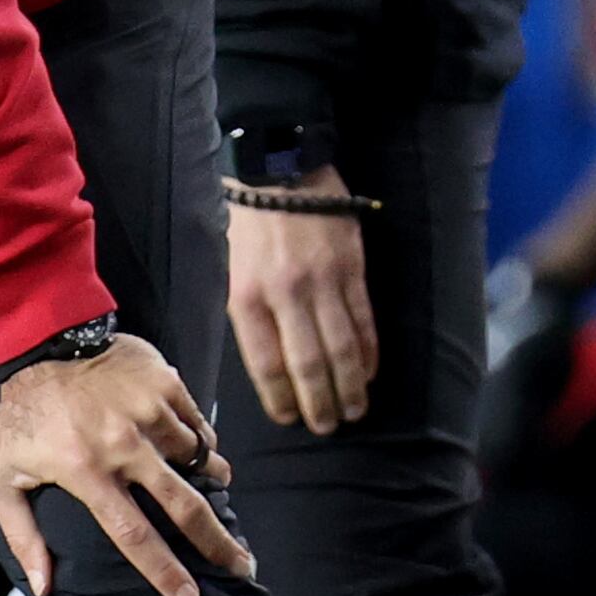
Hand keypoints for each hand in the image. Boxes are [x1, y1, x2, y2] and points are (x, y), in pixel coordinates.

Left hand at [0, 333, 247, 595]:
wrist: (39, 339)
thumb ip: (21, 535)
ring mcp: (147, 411)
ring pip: (196, 460)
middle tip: (242, 566)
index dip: (164, 571)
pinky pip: (197, 425)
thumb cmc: (19, 415)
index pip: (133, 534)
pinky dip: (201, 443)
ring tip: (215, 490)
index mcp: (84, 471)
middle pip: (184, 505)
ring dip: (209, 480)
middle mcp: (121, 444)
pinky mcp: (164, 384)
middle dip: (218, 543)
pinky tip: (197, 451)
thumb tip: (44, 586)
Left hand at [229, 166, 378, 434]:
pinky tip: (367, 373)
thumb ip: (244, 310)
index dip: (281, 398)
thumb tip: (263, 358)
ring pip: (342, 350)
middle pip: (308, 365)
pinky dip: (368, 353)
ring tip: (354, 411)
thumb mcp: (227, 265)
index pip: (267, 364)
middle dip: (319, 404)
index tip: (288, 419)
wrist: (279, 168)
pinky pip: (363, 322)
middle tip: (327, 426)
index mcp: (248, 296)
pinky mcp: (352, 270)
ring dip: (350, 388)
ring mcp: (323, 283)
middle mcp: (286, 295)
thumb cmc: (247, 220)